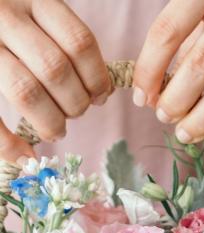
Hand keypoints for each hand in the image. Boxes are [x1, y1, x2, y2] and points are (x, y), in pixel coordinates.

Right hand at [0, 0, 109, 161]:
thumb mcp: (39, 18)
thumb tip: (103, 91)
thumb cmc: (13, 27)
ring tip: (56, 129)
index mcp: (34, 0)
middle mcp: (6, 16)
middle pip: (55, 70)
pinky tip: (25, 155)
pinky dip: (9, 144)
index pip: (79, 42)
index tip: (100, 97)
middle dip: (75, 103)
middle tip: (75, 114)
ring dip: (49, 121)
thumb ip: (67, 45)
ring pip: (26, 91)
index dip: (97, 77)